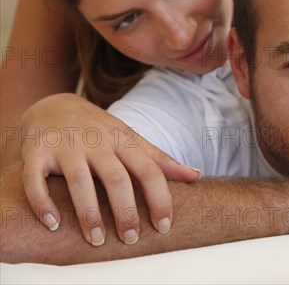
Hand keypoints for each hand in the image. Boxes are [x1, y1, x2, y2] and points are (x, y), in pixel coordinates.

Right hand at [17, 94, 200, 245]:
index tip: (164, 226)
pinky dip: (43, 202)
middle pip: (116, 178)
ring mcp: (66, 146)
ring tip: (96, 240)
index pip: (149, 170)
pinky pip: (36, 179)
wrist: (53, 104)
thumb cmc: (100, 130)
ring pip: (79, 181)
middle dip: (126, 211)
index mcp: (124, 141)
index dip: (159, 199)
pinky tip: (54, 224)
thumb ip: (161, 160)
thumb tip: (197, 176)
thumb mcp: (131, 139)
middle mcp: (97, 142)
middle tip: (130, 239)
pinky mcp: (36, 151)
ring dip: (88, 213)